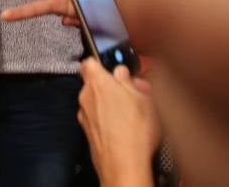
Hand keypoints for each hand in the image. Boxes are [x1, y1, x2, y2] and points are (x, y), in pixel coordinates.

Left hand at [77, 58, 159, 186]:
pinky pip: (97, 119)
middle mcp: (86, 98)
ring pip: (96, 102)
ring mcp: (85, 117)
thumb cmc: (134, 133)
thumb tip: (124, 74)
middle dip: (111, 86)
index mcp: (97, 82)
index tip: (113, 67)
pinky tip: (125, 129)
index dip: (100, 62)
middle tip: (131, 93)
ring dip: (109, 104)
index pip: (89, 61)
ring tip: (131, 114)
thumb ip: (130, 81)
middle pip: (95, 83)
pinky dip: (107, 121)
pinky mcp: (88, 134)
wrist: (124, 167)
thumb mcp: (143, 99)